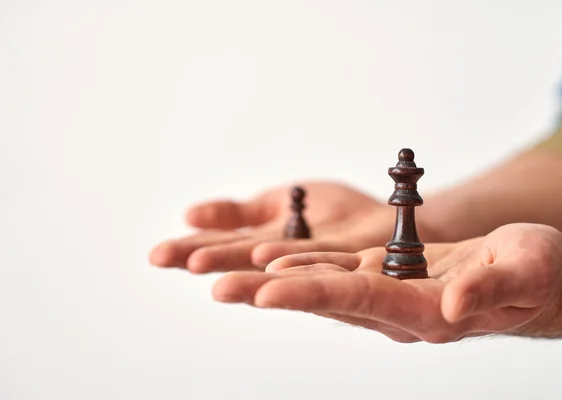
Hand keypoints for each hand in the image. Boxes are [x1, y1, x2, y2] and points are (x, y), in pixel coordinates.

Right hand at [149, 181, 420, 272]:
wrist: (389, 217)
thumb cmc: (335, 215)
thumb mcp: (277, 202)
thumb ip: (238, 212)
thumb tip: (189, 214)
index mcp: (267, 242)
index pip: (223, 245)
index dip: (190, 248)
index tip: (156, 253)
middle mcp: (285, 258)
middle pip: (238, 257)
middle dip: (202, 256)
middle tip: (163, 258)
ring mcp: (316, 260)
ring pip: (270, 262)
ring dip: (235, 265)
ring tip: (200, 264)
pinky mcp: (349, 257)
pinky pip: (318, 256)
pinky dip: (288, 256)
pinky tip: (262, 255)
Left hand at [212, 223, 561, 342]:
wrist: (531, 274)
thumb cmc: (537, 271)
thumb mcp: (524, 272)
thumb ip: (489, 292)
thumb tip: (450, 308)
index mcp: (425, 312)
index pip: (358, 301)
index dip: (311, 295)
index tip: (265, 293)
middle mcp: (396, 309)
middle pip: (323, 300)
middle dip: (272, 294)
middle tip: (219, 288)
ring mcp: (387, 294)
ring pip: (321, 287)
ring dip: (276, 281)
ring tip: (228, 277)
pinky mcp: (385, 276)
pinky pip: (336, 273)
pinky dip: (303, 267)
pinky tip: (274, 260)